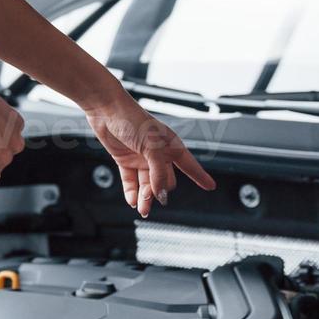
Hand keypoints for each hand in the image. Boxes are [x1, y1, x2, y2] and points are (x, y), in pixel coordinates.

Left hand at [84, 94, 216, 216]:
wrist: (107, 110)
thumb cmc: (133, 119)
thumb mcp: (152, 147)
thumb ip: (158, 172)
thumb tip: (160, 194)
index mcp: (171, 145)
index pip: (190, 165)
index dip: (201, 176)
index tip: (210, 186)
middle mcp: (158, 153)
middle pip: (165, 181)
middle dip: (160, 193)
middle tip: (152, 199)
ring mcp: (141, 158)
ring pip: (147, 184)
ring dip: (145, 197)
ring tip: (142, 208)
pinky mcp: (126, 160)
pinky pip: (131, 181)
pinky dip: (132, 192)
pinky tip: (132, 201)